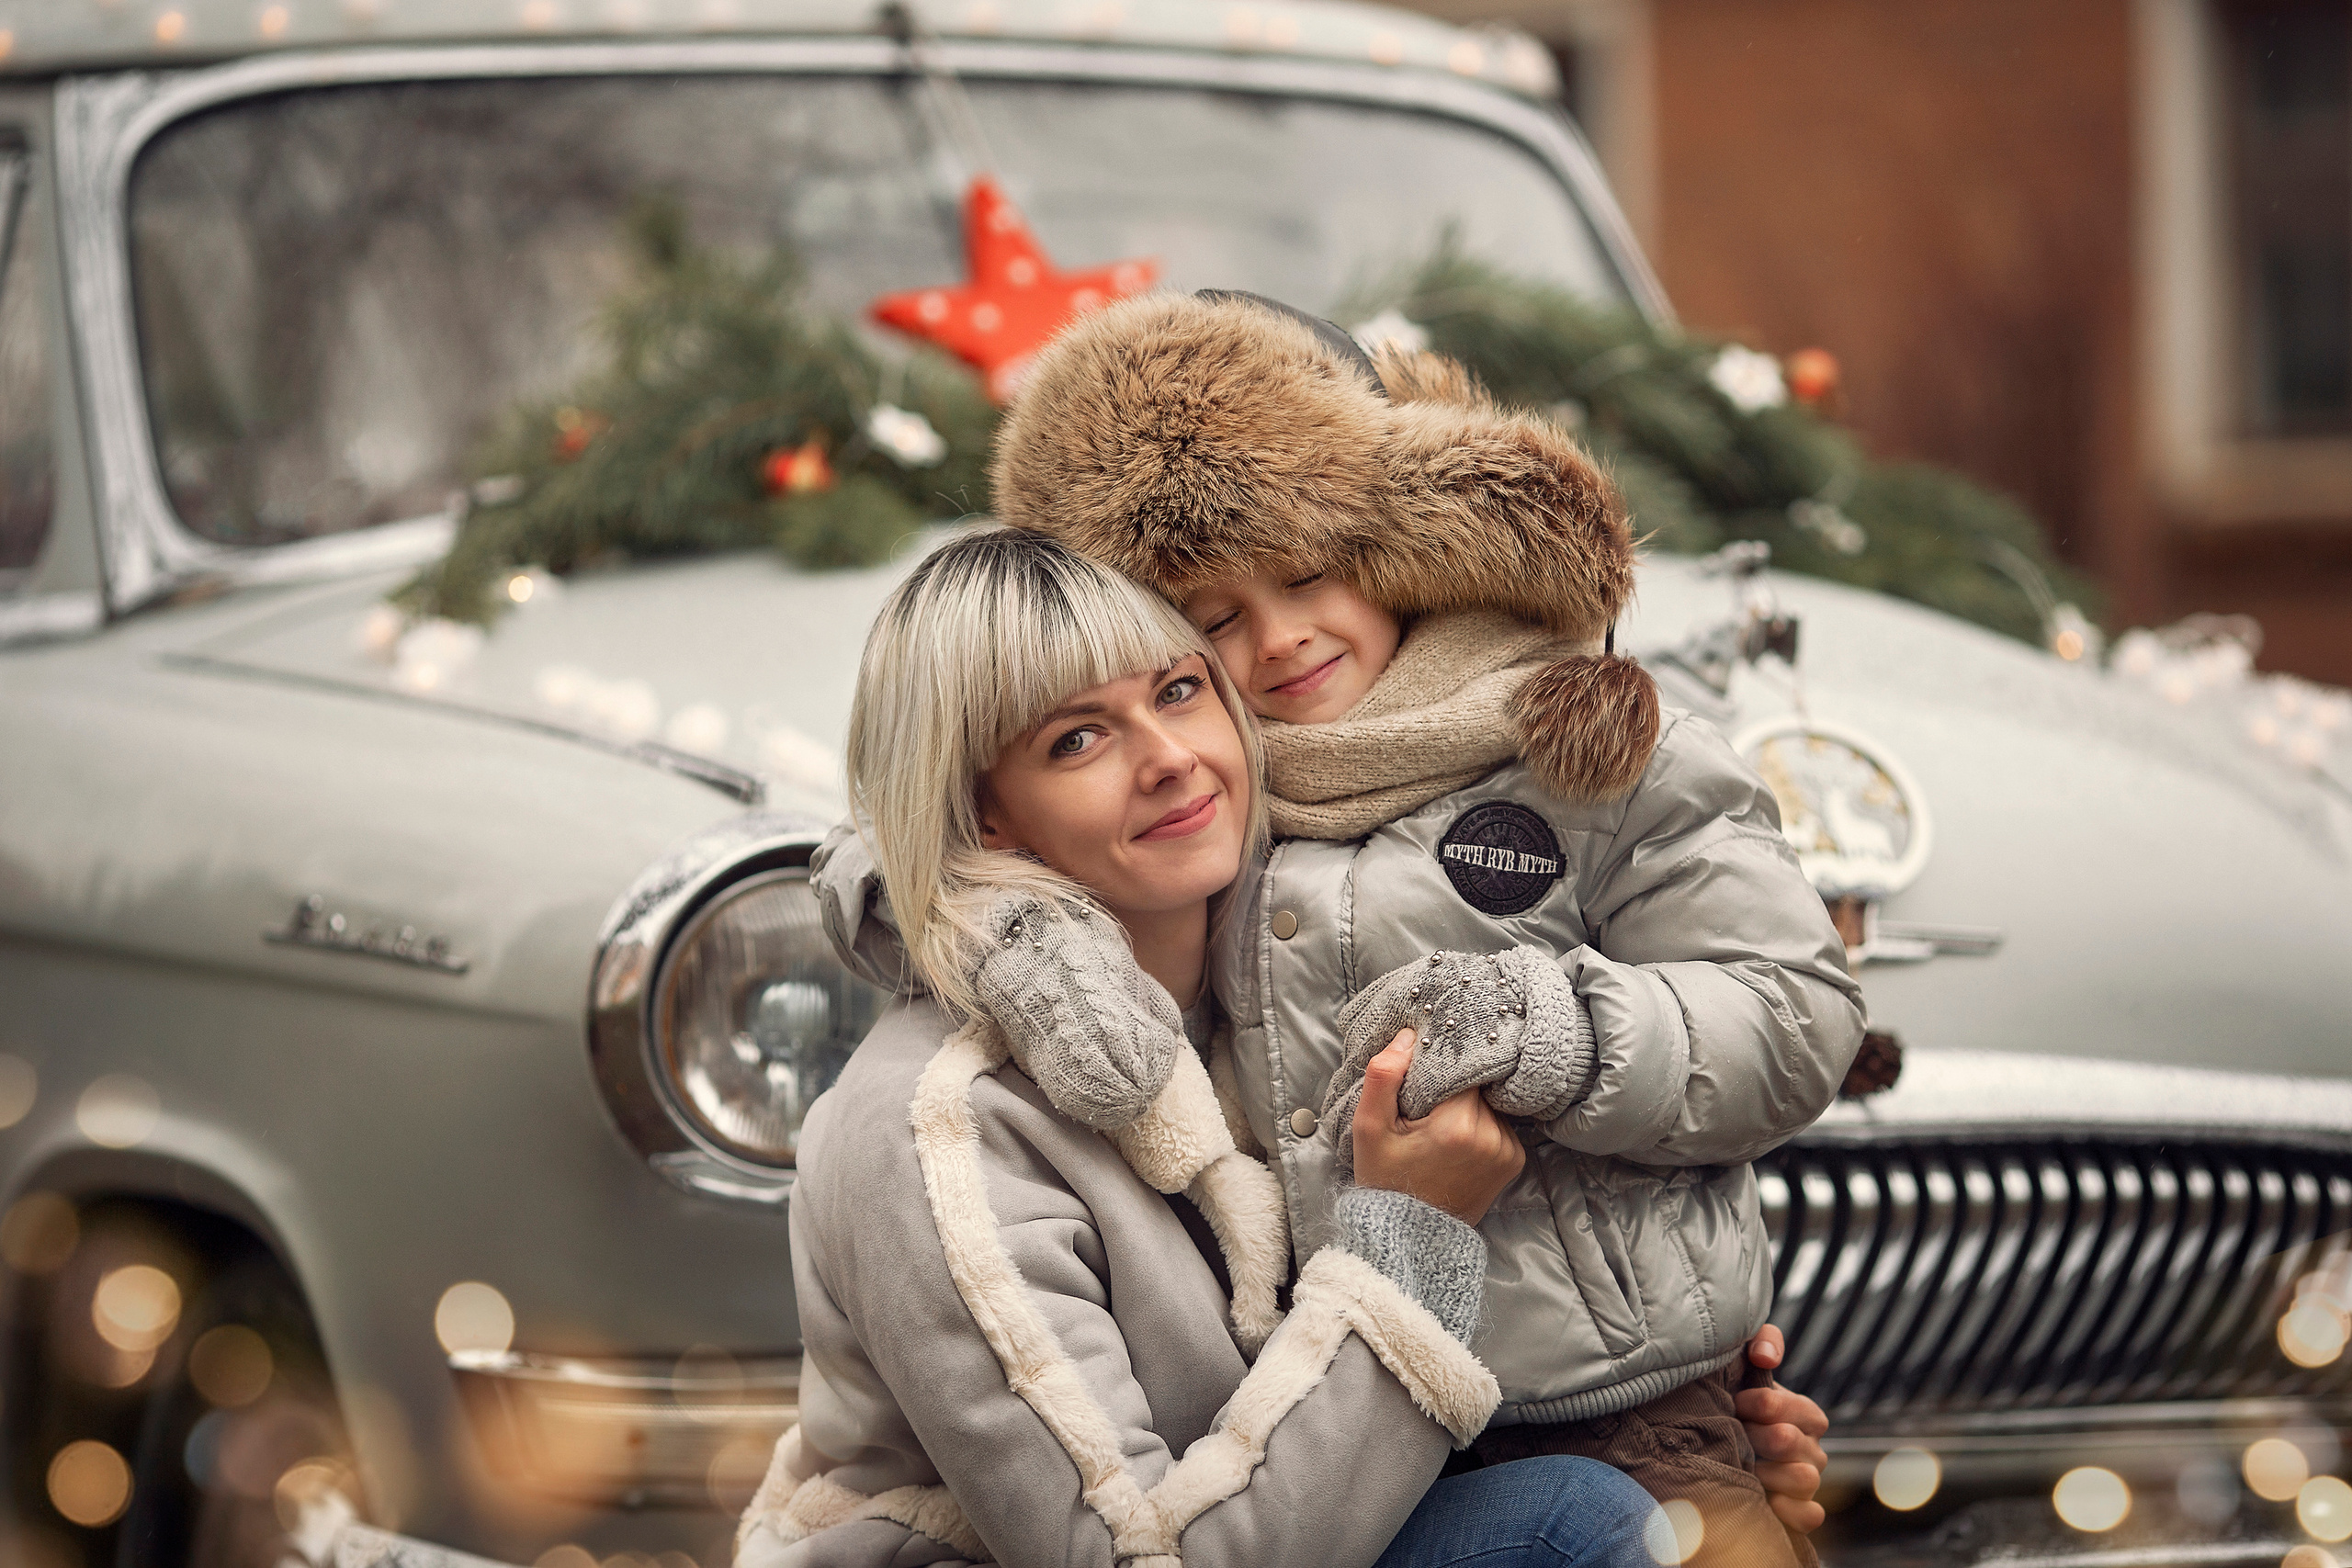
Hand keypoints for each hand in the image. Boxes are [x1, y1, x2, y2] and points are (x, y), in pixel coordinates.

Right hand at [1350, 1030, 1525, 1226]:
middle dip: (1454, 1082)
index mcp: (1458, 1125)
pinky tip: (1456, 1137)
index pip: (1461, 1064)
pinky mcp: (1514, 1160)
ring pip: (1489, 1100)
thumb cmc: (1386, 1179)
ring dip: (1469, 1101)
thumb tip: (1409, 1036)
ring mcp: (1507, 1150)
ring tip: (1440, 1120)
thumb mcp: (1369, 1128)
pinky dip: (1480, 1121)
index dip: (1441, 1059)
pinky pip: (1499, 1121)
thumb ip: (1384, 1077)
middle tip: (1427, 1099)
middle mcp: (1492, 1136)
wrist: (1411, 1235)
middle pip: (1477, 1081)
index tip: (1424, 1065)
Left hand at [1737, 1325, 1829, 1533]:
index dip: (1762, 1404)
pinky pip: (1809, 1516)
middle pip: (1792, 1443)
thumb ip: (1761, 1342)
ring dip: (1767, 1473)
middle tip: (1733, 1435)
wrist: (1711, 1448)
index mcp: (1805, 1414)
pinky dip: (1787, 1510)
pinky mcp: (1799, 1514)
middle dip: (1756, 1436)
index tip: (1734, 1402)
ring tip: (1742, 1467)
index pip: (1798, 1408)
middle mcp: (1812, 1449)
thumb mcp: (1743, 1365)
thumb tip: (1766, 1355)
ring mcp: (1808, 1483)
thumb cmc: (1731, 1403)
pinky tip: (1762, 1501)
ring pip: (1803, 1479)